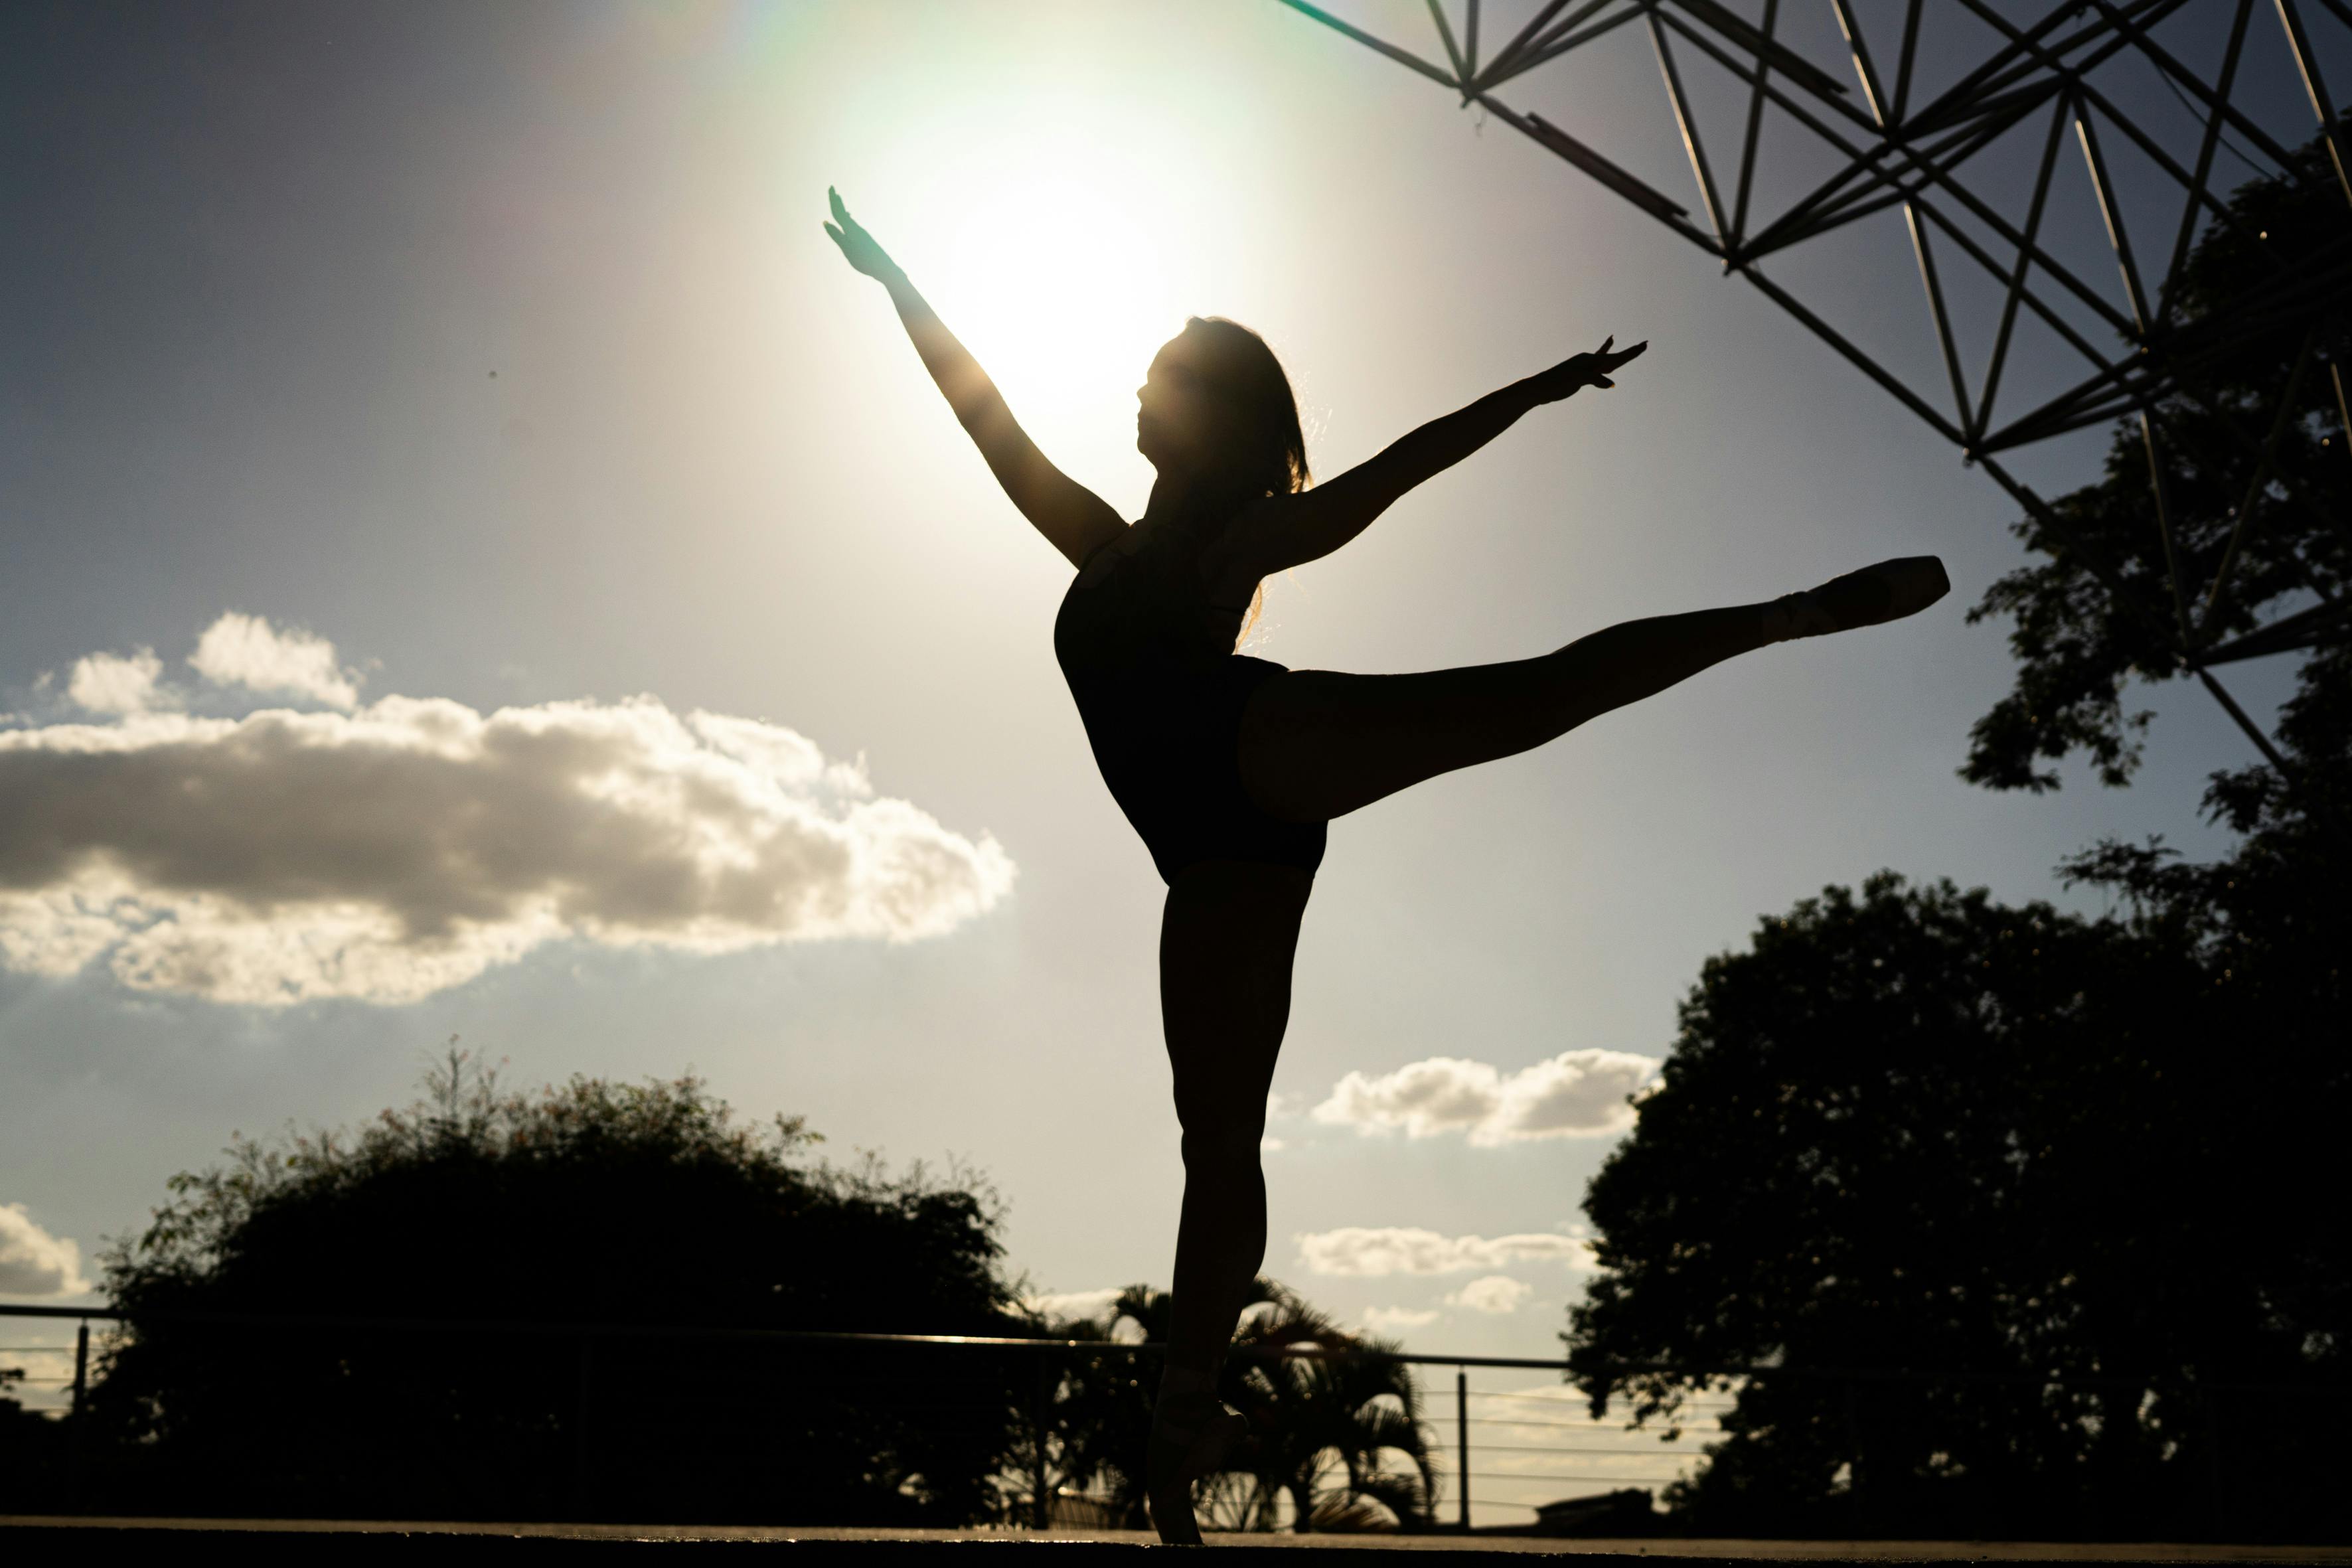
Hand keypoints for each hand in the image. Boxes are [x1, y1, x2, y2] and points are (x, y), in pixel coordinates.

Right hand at [823, 187, 902, 282]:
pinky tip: (849, 219)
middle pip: (844, 212)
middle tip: (833, 190)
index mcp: (851, 230)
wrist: (884, 268)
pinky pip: (851, 224)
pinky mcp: (863, 239)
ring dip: (841, 209)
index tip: (831, 188)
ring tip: (838, 201)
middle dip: (837, 202)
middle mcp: (856, 229)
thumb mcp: (847, 249)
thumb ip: (836, 235)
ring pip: (847, 218)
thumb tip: (825, 222)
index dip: (833, 201)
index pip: (839, 212)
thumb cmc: (865, 260)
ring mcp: (860, 233)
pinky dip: (847, 218)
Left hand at [1528, 336, 1646, 402]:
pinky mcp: (1580, 374)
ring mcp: (1585, 367)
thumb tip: (1612, 384)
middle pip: (1615, 356)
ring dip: (1620, 354)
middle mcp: (1589, 361)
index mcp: (1589, 360)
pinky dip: (1604, 361)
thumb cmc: (1555, 383)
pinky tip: (1606, 358)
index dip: (1630, 353)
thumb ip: (1595, 379)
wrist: (1539, 388)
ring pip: (1607, 360)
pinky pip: (1597, 366)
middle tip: (1645, 344)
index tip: (1644, 345)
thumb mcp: (1577, 380)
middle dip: (1630, 352)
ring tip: (1631, 348)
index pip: (1615, 357)